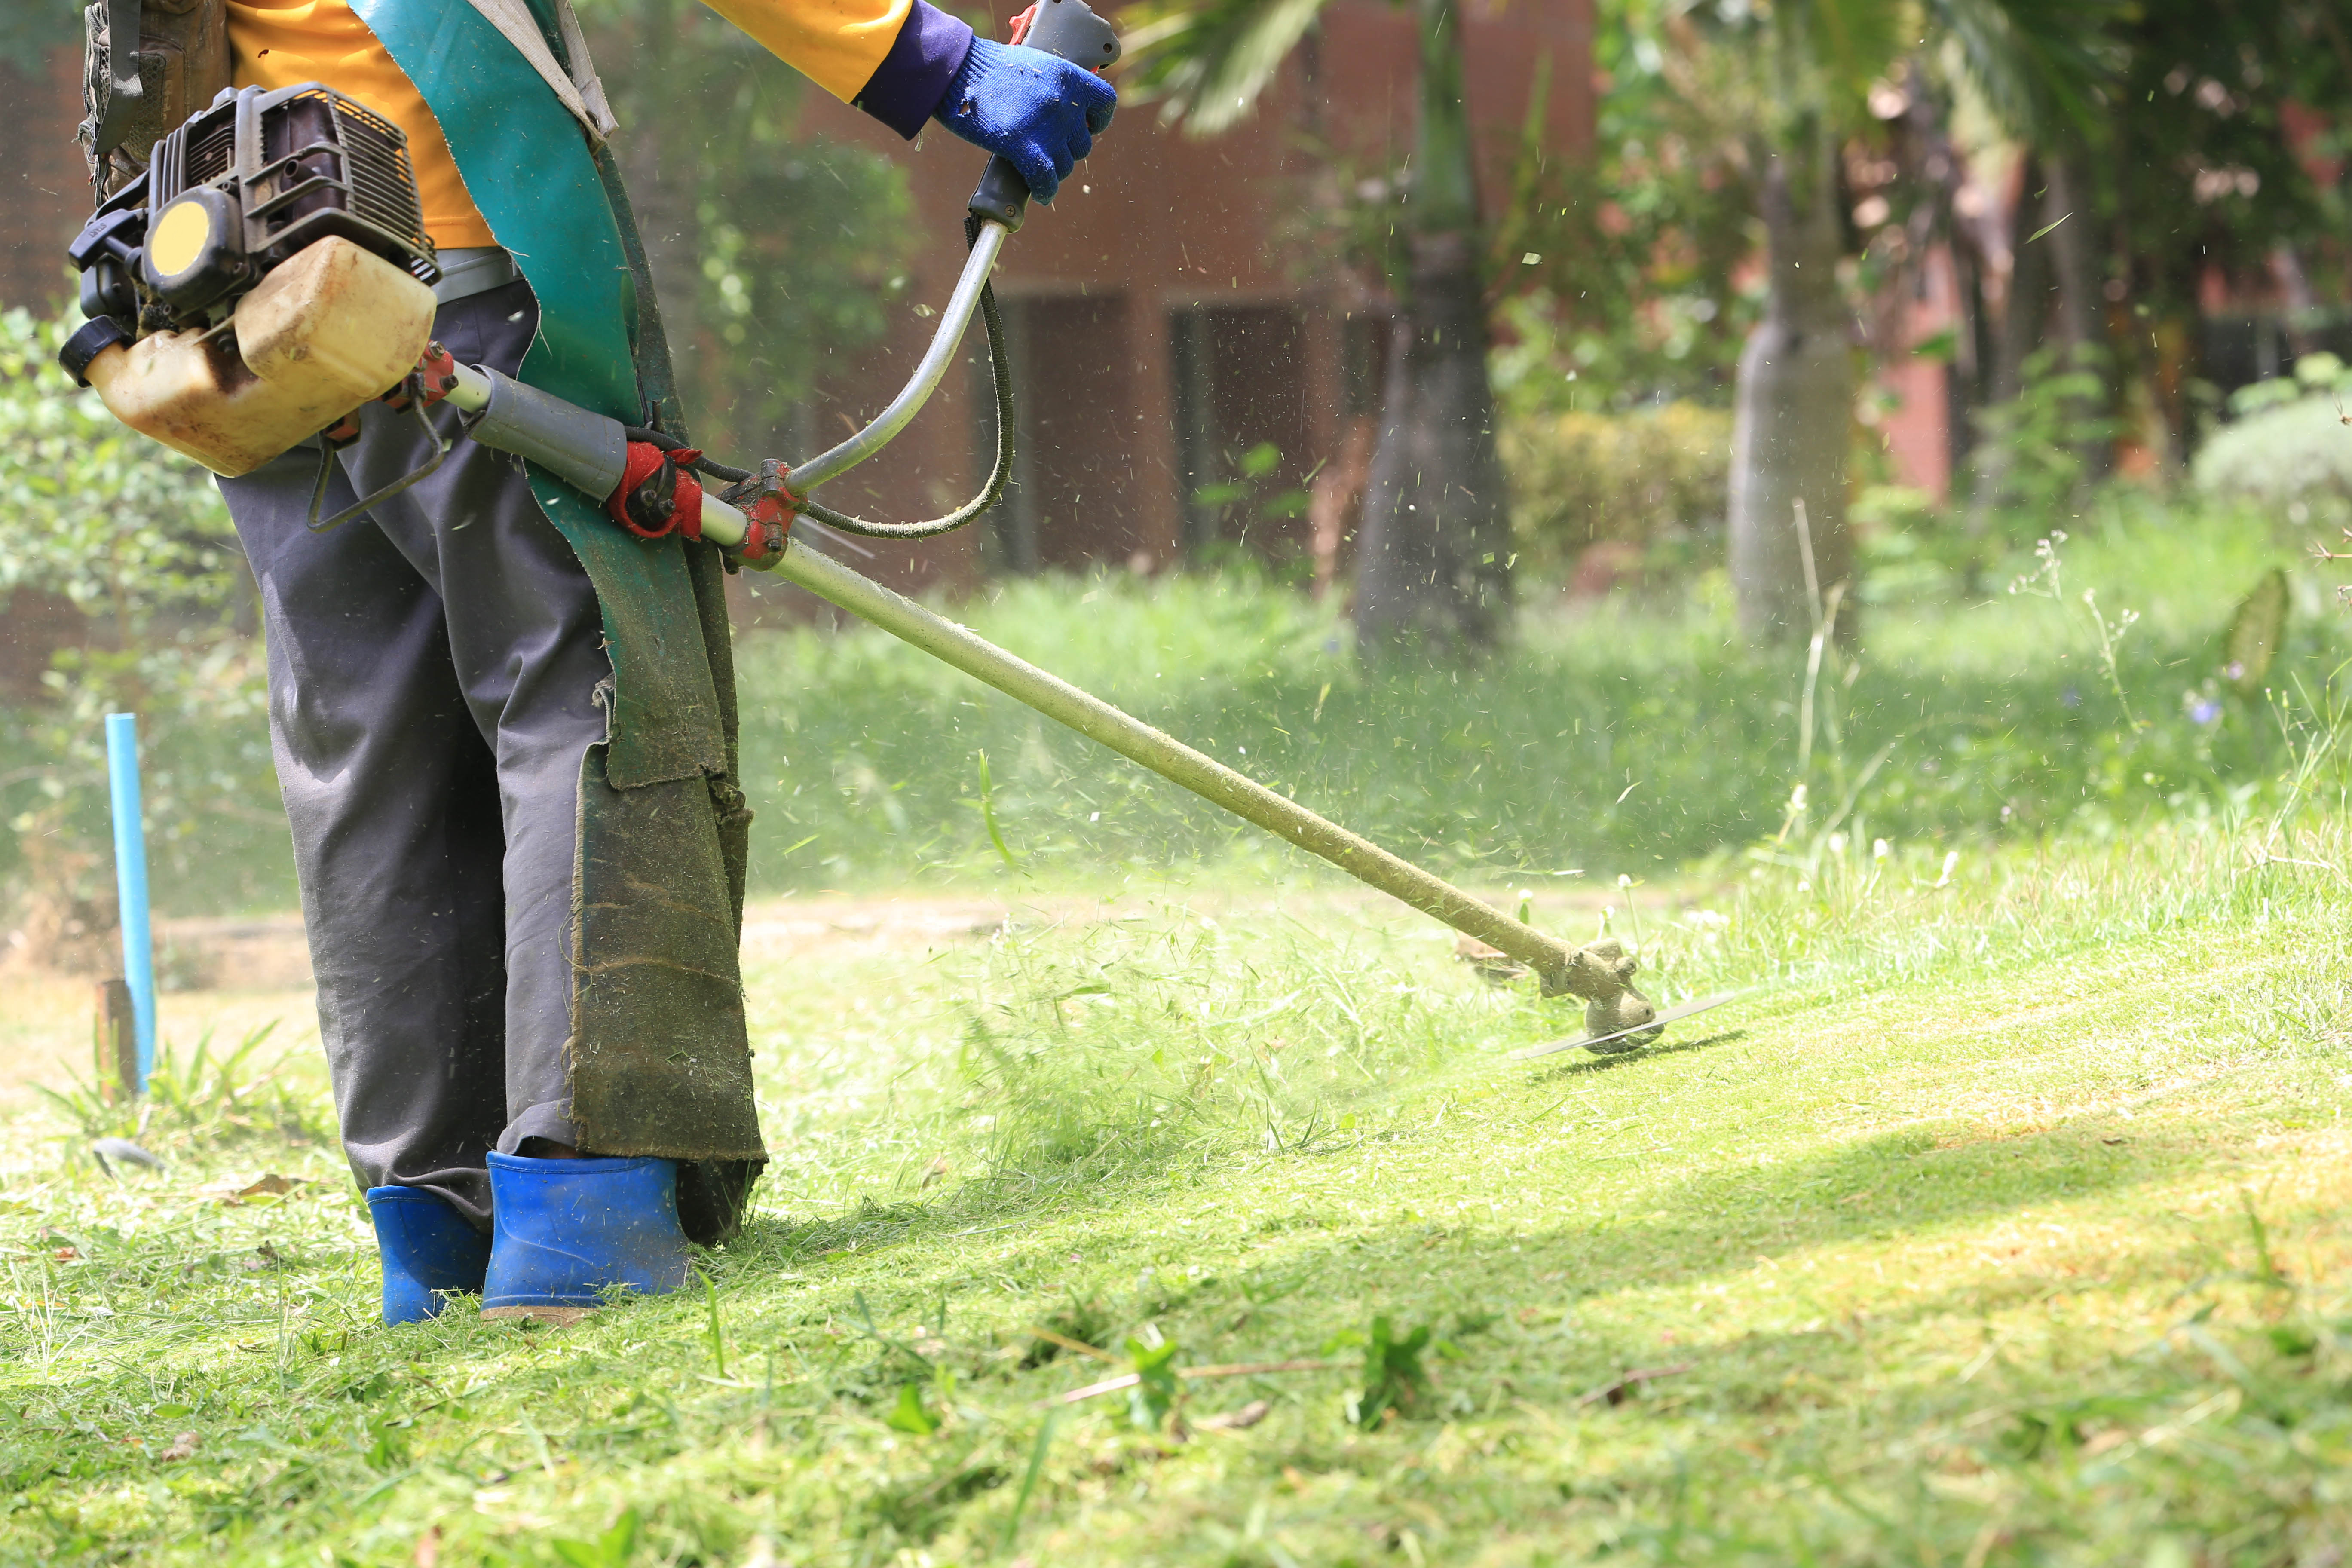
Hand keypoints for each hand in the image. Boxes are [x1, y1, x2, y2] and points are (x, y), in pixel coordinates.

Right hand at [933, 36, 1116, 204]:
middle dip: (1065, 150)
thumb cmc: (989, 68)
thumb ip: (1052, 87)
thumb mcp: (1033, 64)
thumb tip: (1060, 111)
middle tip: (1046, 150)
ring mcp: (1046, 127)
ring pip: (1065, 166)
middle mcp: (1064, 103)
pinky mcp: (1023, 145)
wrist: (959, 68)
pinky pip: (1045, 179)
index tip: (1085, 126)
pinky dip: (1045, 190)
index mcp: (1069, 77)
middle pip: (1081, 144)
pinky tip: (1041, 194)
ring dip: (1053, 172)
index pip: (1104, 104)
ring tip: (1037, 168)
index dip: (1097, 121)